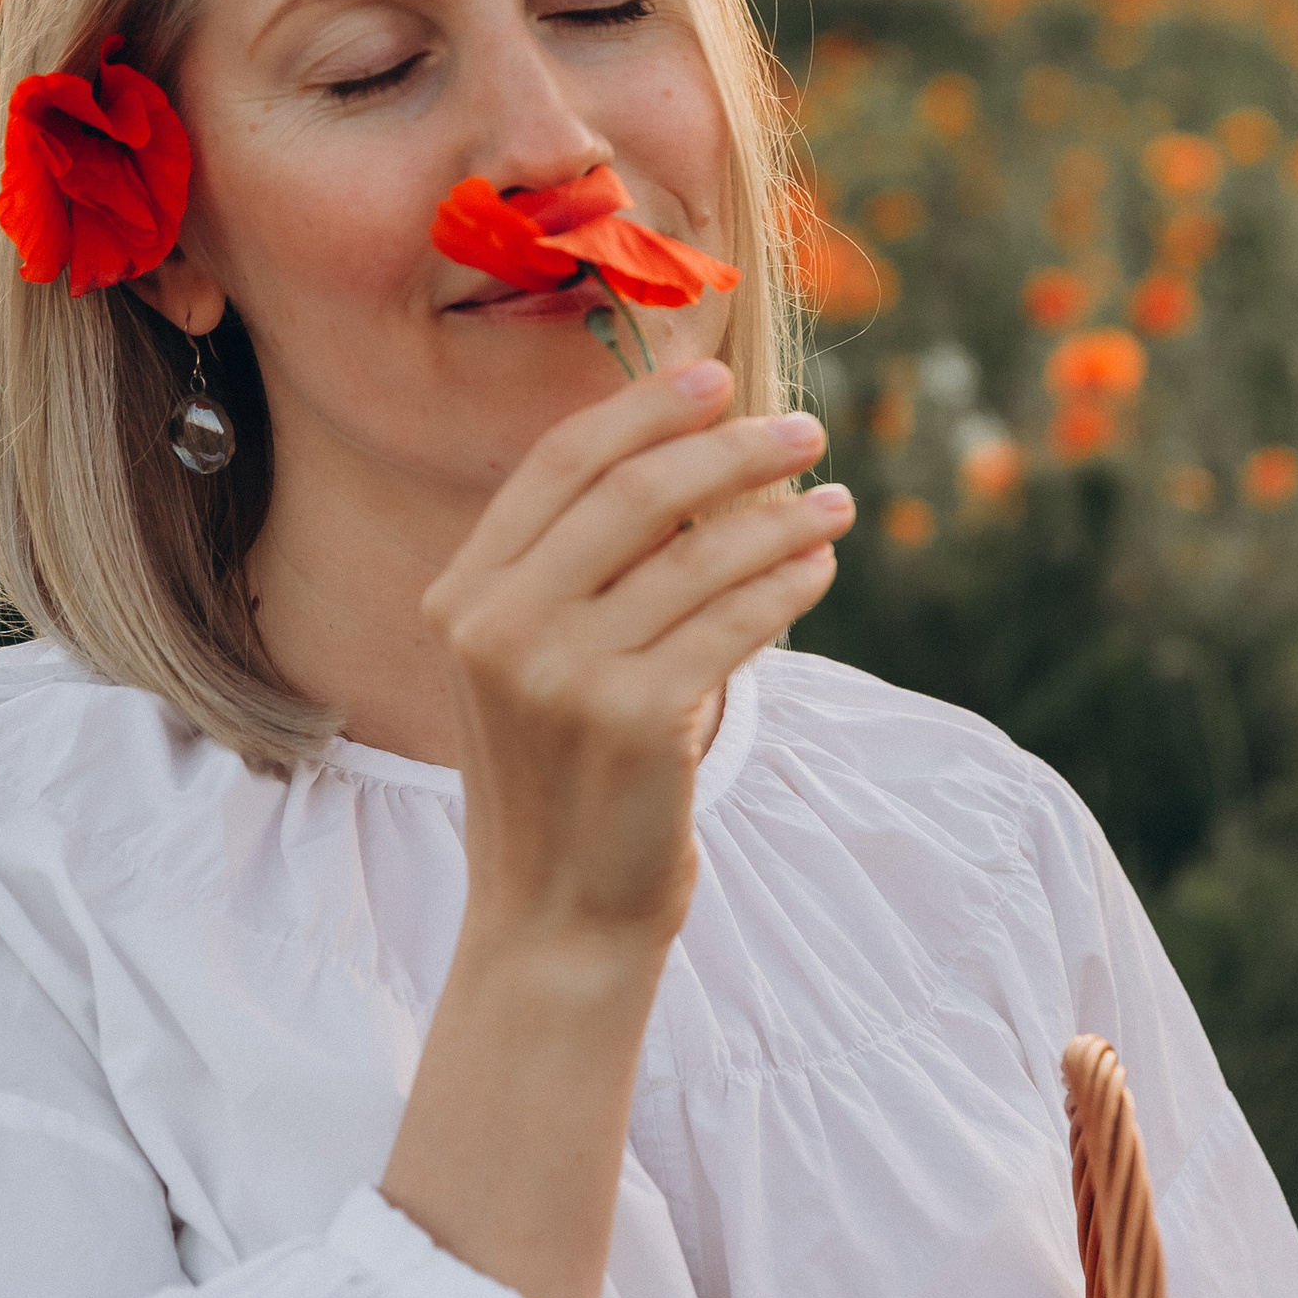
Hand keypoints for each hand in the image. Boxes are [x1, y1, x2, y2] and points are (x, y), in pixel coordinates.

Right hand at [423, 355, 848, 962]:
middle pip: (634, 490)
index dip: (646, 408)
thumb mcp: (530, 666)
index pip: (561, 462)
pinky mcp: (635, 720)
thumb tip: (695, 458)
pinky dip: (787, 584)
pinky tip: (818, 566)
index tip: (719, 380)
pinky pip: (734, 622)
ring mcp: (562, 673)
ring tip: (836, 504)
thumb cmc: (561, 780)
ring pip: (698, 555)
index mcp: (461, 595)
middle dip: (732, 448)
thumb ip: (579, 571)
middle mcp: (497, 625)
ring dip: (781, 518)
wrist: (555, 916)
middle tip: (806, 432)